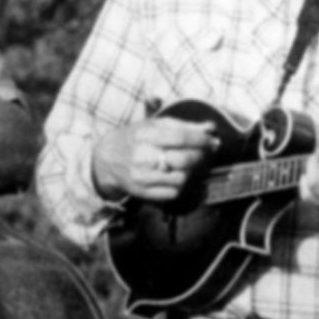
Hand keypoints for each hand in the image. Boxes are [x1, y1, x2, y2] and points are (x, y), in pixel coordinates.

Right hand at [91, 115, 218, 203]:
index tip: (212, 141)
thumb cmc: (134, 138)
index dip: (201, 140)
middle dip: (200, 156)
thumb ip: (182, 126)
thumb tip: (210, 128)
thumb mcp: (153, 125)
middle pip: (183, 160)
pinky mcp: (143, 193)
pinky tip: (176, 176)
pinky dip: (180, 184)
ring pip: (181, 178)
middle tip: (204, 152)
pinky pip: (173, 192)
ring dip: (190, 171)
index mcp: (145, 135)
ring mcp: (142, 177)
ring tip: (187, 164)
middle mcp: (142, 157)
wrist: (106, 160)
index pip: (180, 137)